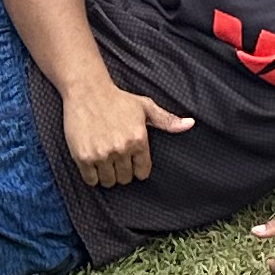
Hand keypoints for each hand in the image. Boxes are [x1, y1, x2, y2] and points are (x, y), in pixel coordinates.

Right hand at [60, 75, 195, 186]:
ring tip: (105, 161)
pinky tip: (94, 163)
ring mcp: (102, 154)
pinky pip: (91, 180)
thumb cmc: (118, 99)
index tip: (132, 161)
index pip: (143, 172)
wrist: (88, 92)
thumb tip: (190, 124)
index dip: (138, 168)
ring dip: (108, 175)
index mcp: (138, 139)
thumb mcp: (145, 107)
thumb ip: (167, 120)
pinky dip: (93, 176)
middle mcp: (121, 149)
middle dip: (123, 172)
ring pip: (109, 182)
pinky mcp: (84, 157)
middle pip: (125, 179)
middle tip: (117, 159)